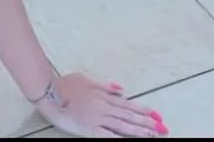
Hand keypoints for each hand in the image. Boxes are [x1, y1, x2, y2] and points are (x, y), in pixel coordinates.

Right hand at [35, 73, 167, 137]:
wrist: (50, 92)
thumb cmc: (65, 84)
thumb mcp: (86, 79)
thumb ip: (104, 85)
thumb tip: (121, 89)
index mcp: (104, 95)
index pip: (128, 104)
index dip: (143, 110)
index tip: (157, 115)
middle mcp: (104, 106)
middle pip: (129, 116)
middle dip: (148, 122)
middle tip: (163, 128)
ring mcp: (98, 118)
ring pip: (123, 125)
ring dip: (140, 130)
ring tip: (154, 134)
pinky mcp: (90, 129)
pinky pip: (109, 135)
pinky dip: (121, 138)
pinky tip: (131, 141)